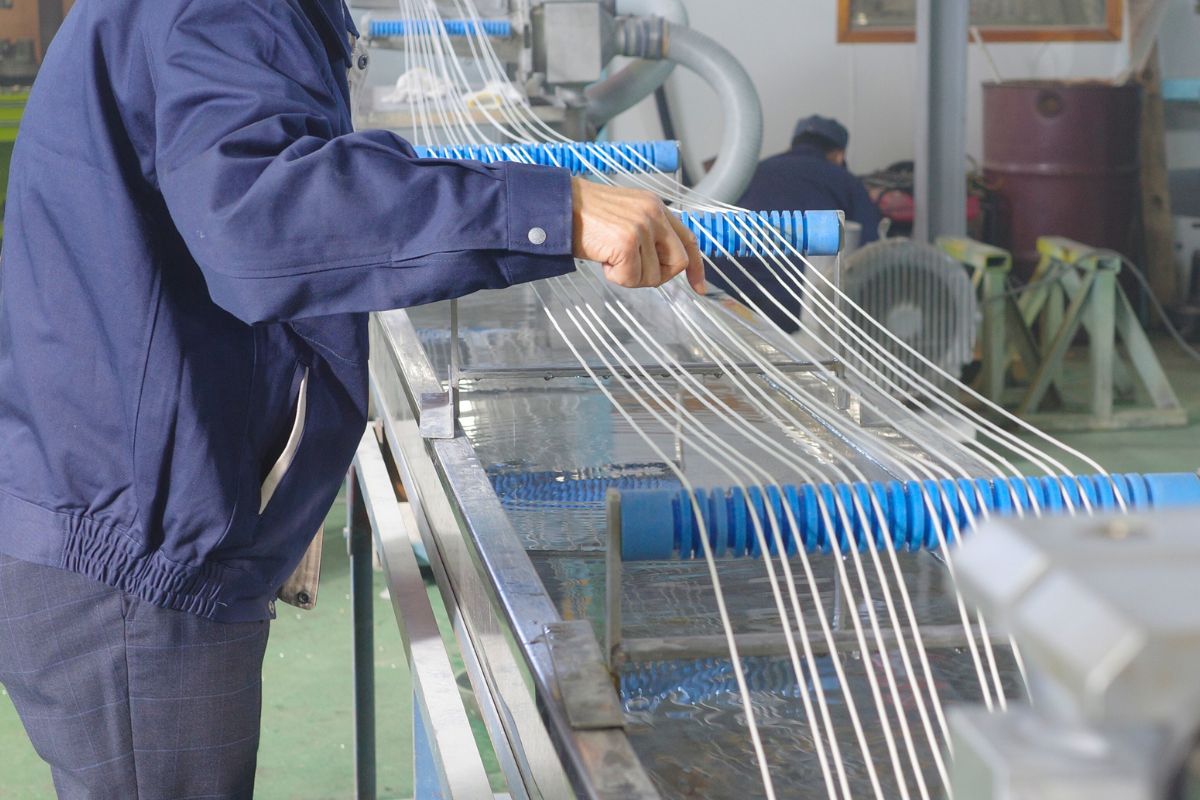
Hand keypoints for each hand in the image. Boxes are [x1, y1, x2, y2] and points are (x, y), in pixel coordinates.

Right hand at [571, 177, 704, 292]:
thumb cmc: (584, 215)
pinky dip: (615, 277)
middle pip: (677, 262)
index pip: (687, 239)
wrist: (559, 206)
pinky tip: (603, 260)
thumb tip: (660, 262)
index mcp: (656, 207)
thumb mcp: (626, 216)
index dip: (696, 267)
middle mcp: (654, 214)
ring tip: (610, 256)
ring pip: (652, 276)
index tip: (698, 287)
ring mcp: (642, 227)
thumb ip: (648, 233)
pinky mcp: (627, 243)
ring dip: (629, 275)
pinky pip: (631, 279)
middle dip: (658, 276)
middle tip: (633, 272)